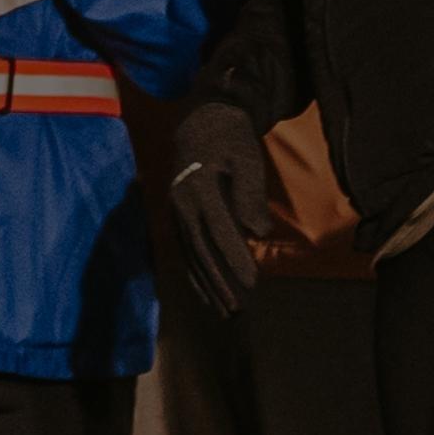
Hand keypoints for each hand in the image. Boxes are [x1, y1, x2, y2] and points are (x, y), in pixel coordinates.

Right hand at [160, 100, 271, 317]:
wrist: (200, 123)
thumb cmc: (231, 141)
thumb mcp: (247, 157)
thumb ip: (251, 194)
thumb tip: (258, 233)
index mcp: (200, 186)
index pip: (219, 229)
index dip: (235, 257)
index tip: (252, 282)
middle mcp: (181, 202)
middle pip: (200, 249)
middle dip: (219, 282)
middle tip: (237, 309)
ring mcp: (174, 211)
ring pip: (190, 255)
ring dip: (207, 285)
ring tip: (225, 311)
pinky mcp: (175, 217)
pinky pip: (184, 251)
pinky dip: (195, 274)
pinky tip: (208, 294)